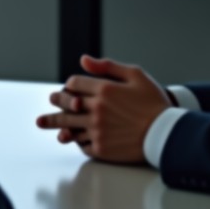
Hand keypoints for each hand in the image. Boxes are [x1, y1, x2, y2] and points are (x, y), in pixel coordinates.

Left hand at [35, 55, 171, 163]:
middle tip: (51, 101)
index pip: (75, 84)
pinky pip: (81, 143)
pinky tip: (72, 137)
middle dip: (56, 101)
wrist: (167, 133)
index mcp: (105, 89)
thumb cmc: (153, 102)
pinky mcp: (101, 148)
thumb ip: (107, 67)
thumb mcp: (135, 75)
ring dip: (55, 123)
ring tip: (42, 122)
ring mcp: (98, 130)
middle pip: (67, 104)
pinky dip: (76, 139)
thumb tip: (83, 60)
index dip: (69, 85)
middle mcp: (97, 110)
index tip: (68, 88)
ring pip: (69, 126)